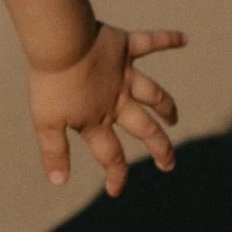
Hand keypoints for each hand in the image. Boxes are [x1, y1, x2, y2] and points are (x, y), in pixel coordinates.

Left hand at [29, 25, 185, 193]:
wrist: (61, 45)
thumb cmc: (51, 84)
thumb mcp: (47, 122)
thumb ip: (55, 151)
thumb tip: (59, 182)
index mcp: (97, 119)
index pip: (111, 155)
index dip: (115, 175)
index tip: (116, 191)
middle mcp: (117, 100)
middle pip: (144, 129)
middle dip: (159, 148)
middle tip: (168, 164)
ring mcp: (124, 74)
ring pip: (153, 94)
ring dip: (165, 107)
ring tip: (174, 118)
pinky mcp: (125, 46)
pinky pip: (151, 42)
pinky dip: (168, 39)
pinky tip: (184, 39)